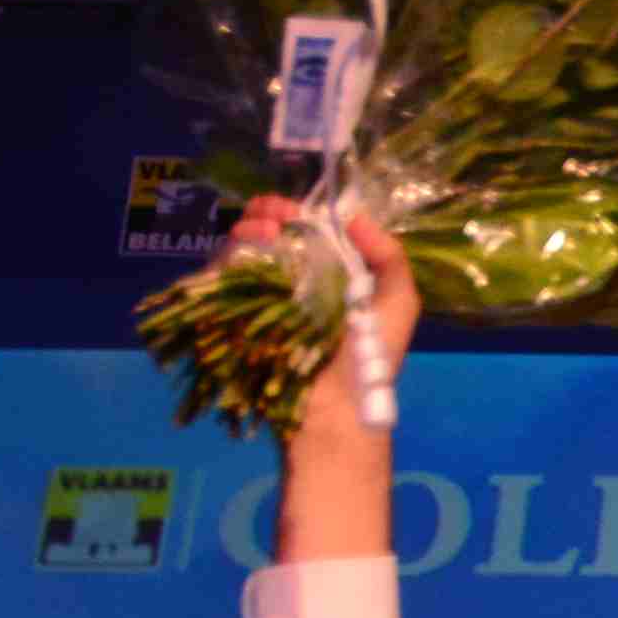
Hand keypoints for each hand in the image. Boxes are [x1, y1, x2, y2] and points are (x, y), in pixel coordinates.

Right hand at [231, 196, 420, 462]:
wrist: (335, 409)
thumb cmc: (370, 360)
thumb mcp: (398, 304)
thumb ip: (388, 257)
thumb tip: (353, 215)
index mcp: (328, 278)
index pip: (306, 234)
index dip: (298, 214)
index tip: (295, 207)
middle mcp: (291, 286)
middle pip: (268, 237)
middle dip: (266, 215)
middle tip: (268, 211)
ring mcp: (260, 302)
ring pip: (240, 253)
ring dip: (246, 232)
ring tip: (258, 229)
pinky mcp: (233, 320)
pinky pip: (218, 281)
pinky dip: (227, 259)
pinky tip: (243, 250)